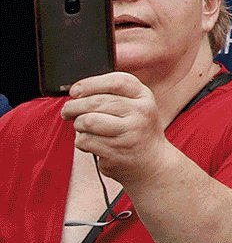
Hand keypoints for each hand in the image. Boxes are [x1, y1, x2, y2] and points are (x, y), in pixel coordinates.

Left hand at [62, 71, 174, 185]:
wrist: (151, 161)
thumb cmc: (137, 129)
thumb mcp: (136, 105)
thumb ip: (114, 94)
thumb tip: (77, 90)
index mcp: (144, 97)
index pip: (117, 81)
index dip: (91, 83)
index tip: (75, 90)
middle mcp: (140, 113)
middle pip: (97, 102)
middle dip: (74, 105)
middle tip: (68, 110)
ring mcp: (129, 134)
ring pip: (88, 121)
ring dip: (78, 124)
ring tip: (82, 126)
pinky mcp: (116, 152)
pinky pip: (86, 141)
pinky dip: (81, 141)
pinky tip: (91, 142)